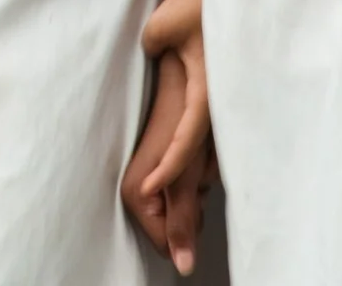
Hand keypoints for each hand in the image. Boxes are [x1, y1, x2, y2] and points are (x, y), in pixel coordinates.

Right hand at [122, 48, 214, 273]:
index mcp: (135, 194)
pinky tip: (205, 151)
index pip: (166, 242)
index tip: (192, 193)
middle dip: (196, 204)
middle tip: (198, 170)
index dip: (187, 226)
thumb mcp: (184, 178)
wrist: (183, 75)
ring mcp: (157, 175)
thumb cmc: (181, 120)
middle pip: (179, 225)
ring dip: (203, 186)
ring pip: (191, 205)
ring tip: (202, 156)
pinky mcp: (171, 163)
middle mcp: (141, 188)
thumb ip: (182, 223)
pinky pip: (195, 186)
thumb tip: (183, 268)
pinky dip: (205, 173)